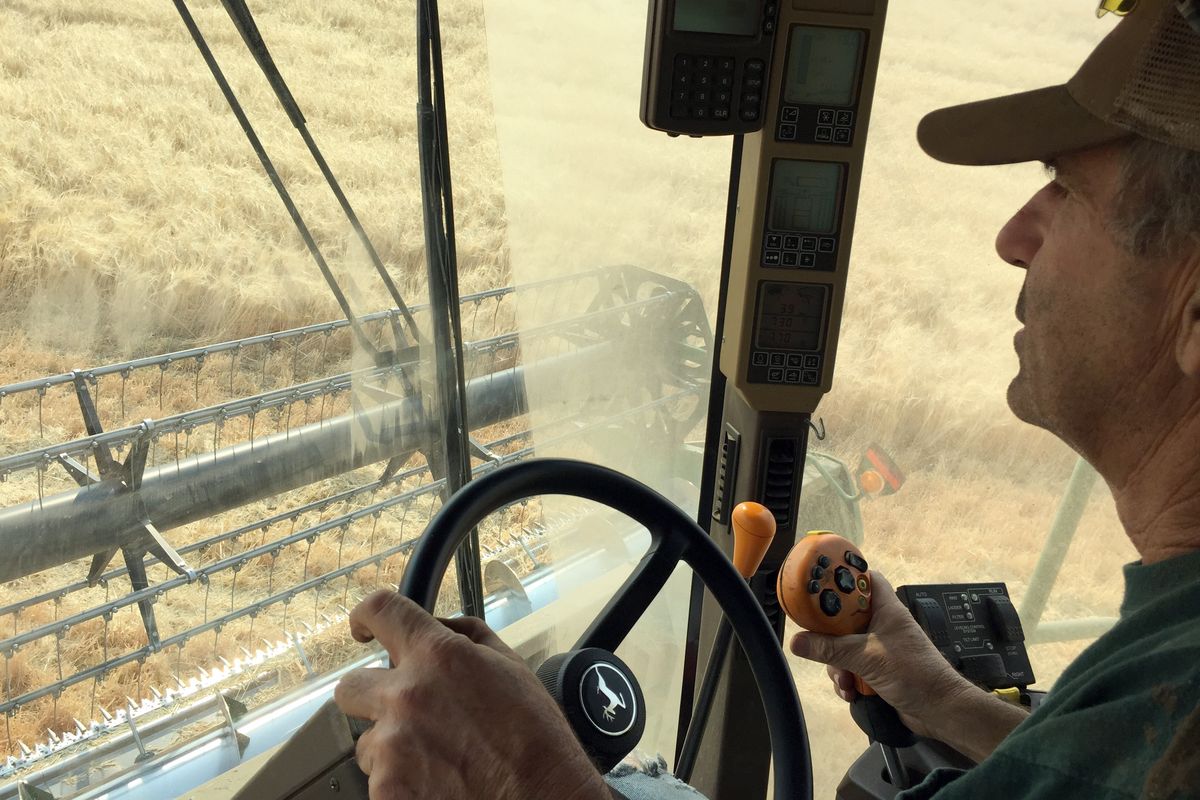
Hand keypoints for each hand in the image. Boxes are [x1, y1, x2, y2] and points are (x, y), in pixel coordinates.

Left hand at [334, 590, 611, 799]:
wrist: (546, 799)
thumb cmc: (535, 738)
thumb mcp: (511, 667)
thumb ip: (464, 636)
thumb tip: (435, 626)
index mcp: (438, 657)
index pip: (381, 611)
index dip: (365, 615)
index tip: (362, 627)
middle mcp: (406, 696)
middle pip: (350, 686)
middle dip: (371, 696)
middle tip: (403, 714)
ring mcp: (392, 748)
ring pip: (368, 743)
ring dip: (393, 748)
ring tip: (439, 761)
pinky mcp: (386, 791)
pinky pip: (378, 780)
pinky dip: (401, 784)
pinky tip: (438, 784)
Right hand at [788, 571, 976, 739]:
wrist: (939, 710)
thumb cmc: (914, 673)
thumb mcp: (867, 657)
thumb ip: (831, 649)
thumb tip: (797, 641)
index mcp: (886, 609)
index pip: (864, 579)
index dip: (843, 578)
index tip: (819, 585)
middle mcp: (882, 625)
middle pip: (845, 617)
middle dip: (830, 636)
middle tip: (820, 643)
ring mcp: (879, 648)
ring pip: (844, 647)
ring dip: (837, 665)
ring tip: (844, 680)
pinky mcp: (876, 670)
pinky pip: (850, 668)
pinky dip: (847, 680)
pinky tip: (850, 692)